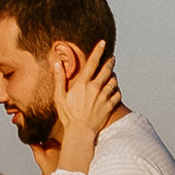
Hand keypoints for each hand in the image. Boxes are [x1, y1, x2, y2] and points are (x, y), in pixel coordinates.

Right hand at [52, 44, 126, 173]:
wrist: (81, 132)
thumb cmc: (68, 115)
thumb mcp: (59, 96)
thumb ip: (59, 78)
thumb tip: (57, 62)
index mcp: (83, 83)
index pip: (92, 62)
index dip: (98, 51)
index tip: (103, 43)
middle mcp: (95, 88)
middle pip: (107, 69)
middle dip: (110, 62)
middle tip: (111, 58)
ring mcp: (104, 97)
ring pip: (113, 81)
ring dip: (113, 76)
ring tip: (111, 75)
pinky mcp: (110, 106)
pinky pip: (117, 94)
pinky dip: (116, 90)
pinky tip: (114, 90)